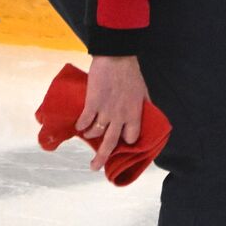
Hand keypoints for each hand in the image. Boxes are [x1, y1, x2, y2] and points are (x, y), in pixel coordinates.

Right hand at [76, 55, 146, 170]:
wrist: (116, 58)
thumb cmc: (131, 74)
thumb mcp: (143, 92)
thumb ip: (143, 106)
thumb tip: (147, 113)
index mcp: (135, 114)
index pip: (131, 137)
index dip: (126, 140)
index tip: (121, 142)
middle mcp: (121, 116)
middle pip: (110, 143)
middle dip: (102, 157)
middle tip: (94, 167)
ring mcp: (106, 111)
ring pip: (95, 133)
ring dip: (89, 136)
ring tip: (86, 135)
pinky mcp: (92, 103)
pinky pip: (84, 121)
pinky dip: (80, 125)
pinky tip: (78, 126)